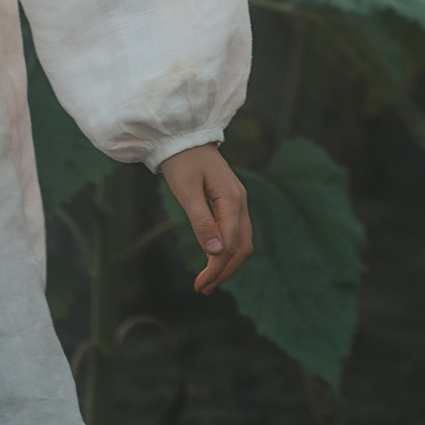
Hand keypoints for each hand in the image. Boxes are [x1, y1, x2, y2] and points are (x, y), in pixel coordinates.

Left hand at [157, 143, 252, 294]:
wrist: (184, 136)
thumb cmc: (182, 162)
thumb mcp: (186, 192)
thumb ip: (201, 221)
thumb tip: (215, 253)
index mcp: (232, 200)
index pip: (230, 244)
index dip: (216, 268)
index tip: (199, 285)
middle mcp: (241, 202)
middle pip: (242, 247)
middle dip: (224, 271)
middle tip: (203, 288)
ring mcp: (239, 201)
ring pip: (243, 241)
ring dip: (228, 263)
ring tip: (209, 281)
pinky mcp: (232, 201)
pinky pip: (237, 232)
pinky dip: (228, 250)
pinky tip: (213, 259)